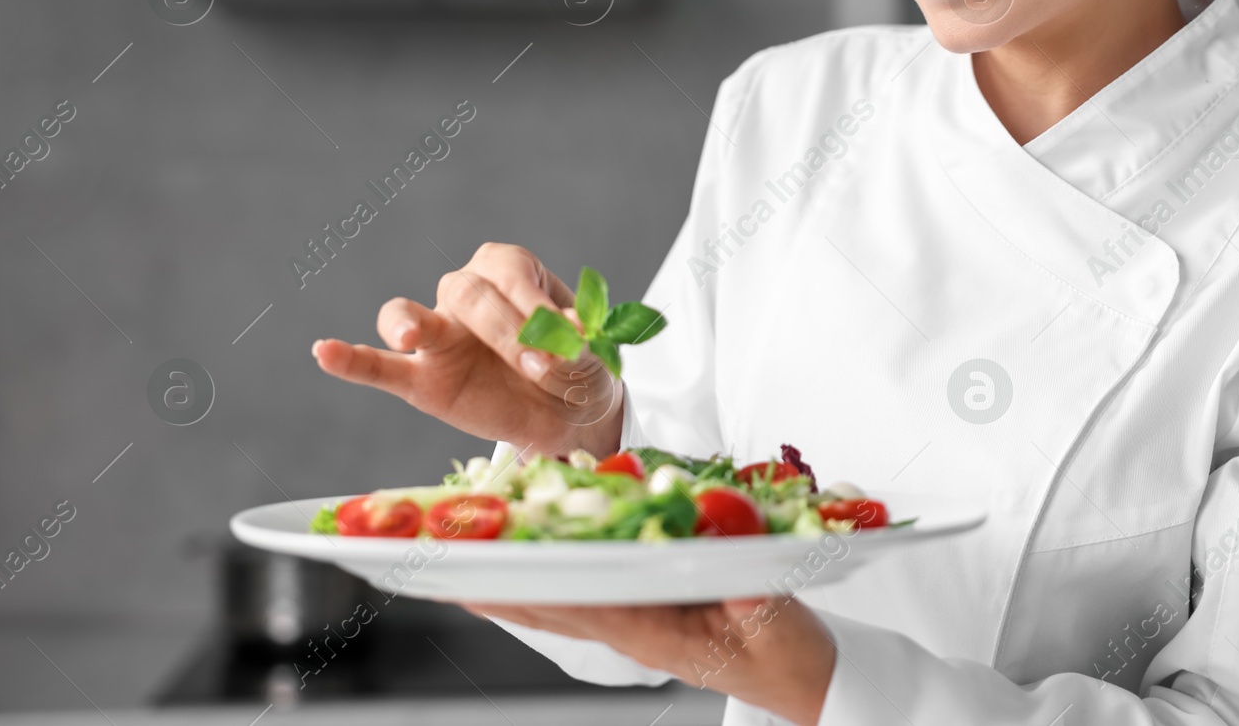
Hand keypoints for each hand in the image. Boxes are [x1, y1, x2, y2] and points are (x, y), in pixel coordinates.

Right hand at [312, 243, 623, 456]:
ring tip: (408, 333)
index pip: (510, 275)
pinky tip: (324, 351)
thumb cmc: (578, 370)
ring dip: (407, 320)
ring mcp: (438, 335)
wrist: (567, 415)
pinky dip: (350, 359)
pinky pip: (378, 366)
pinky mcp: (420, 379)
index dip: (535, 309)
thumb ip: (577, 347)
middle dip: (506, 331)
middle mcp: (468, 291)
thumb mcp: (593, 356)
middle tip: (539, 370)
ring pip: (409, 312)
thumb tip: (562, 336)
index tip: (566, 347)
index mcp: (511, 270)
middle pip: (467, 292)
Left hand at [462, 596, 836, 725]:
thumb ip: (748, 592)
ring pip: (557, 604)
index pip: (577, 601)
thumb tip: (718, 555)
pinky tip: (519, 577)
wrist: (807, 682)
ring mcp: (637, 626)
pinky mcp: (646, 618)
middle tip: (432, 562)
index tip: (474, 568)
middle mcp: (634, 628)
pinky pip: (583, 601)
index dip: (523, 582)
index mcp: (656, 630)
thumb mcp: (776, 620)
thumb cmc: (790, 653)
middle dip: (492, 583)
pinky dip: (543, 586)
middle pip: (549, 603)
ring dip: (506, 585)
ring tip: (452, 566)